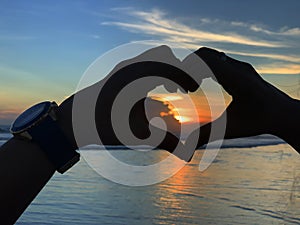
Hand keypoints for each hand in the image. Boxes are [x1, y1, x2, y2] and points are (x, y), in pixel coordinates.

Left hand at [58, 45, 198, 152]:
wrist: (73, 120)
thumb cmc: (104, 126)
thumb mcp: (138, 135)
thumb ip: (167, 143)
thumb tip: (188, 156)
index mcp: (138, 78)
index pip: (170, 65)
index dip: (186, 76)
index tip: (193, 91)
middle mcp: (131, 67)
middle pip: (164, 53)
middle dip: (178, 68)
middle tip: (184, 89)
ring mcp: (123, 68)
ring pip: (152, 57)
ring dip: (166, 69)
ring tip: (172, 90)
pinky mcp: (119, 72)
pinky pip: (142, 63)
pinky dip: (154, 71)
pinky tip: (154, 90)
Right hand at [184, 47, 296, 155]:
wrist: (284, 114)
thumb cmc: (258, 123)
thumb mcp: (229, 129)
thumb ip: (205, 136)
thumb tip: (185, 151)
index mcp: (235, 78)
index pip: (203, 61)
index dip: (185, 70)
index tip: (178, 88)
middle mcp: (238, 67)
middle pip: (204, 54)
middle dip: (187, 68)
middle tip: (182, 87)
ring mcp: (241, 66)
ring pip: (211, 55)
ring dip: (197, 67)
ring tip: (192, 88)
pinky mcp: (242, 68)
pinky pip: (219, 61)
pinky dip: (206, 69)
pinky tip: (203, 84)